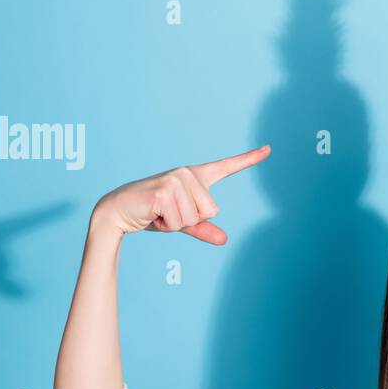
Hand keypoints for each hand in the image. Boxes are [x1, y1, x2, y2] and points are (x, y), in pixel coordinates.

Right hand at [93, 145, 269, 244]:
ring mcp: (175, 180)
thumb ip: (203, 229)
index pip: (227, 166)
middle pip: (211, 211)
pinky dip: (166, 226)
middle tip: (167, 212)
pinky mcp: (164, 192)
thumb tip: (224, 240)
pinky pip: (180, 223)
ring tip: (158, 212)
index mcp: (195, 177)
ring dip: (176, 224)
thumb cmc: (152, 214)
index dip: (249, 159)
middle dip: (189, 220)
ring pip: (195, 218)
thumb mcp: (181, 222)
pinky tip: (152, 213)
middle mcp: (187, 174)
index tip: (269, 148)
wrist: (118, 212)